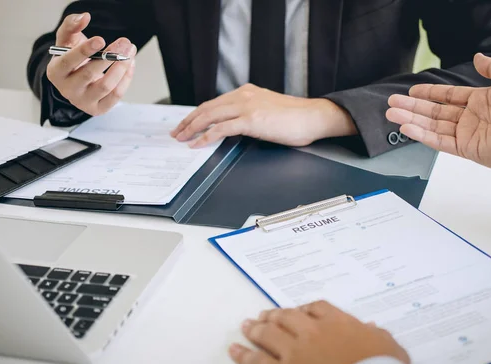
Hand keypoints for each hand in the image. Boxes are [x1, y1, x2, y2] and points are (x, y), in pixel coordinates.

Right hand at [46, 13, 136, 115]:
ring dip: (122, 67)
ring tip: (130, 51)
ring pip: (107, 86)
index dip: (85, 50)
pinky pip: (116, 95)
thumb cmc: (72, 59)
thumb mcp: (67, 40)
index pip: (69, 61)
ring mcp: (83, 102)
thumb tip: (84, 17)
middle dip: (111, 56)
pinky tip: (130, 64)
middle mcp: (67, 90)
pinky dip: (126, 78)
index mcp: (55, 72)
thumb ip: (71, 25)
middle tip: (125, 42)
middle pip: (90, 73)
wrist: (76, 81)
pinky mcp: (99, 109)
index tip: (101, 39)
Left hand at [171, 84, 356, 147]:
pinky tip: (197, 144)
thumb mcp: (268, 111)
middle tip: (176, 132)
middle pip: (207, 108)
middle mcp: (244, 95)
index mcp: (247, 92)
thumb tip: (237, 128)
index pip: (215, 103)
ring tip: (181, 138)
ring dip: (192, 128)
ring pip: (210, 116)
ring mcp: (247, 106)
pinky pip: (221, 129)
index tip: (187, 124)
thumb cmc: (297, 118)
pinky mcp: (251, 120)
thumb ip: (251, 115)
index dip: (198, 114)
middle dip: (188, 121)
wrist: (314, 117)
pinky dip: (206, 137)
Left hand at [229, 300, 410, 363]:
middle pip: (288, 318)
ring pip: (269, 334)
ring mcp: (295, 353)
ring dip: (257, 329)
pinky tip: (235, 350)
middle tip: (266, 315)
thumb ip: (376, 335)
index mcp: (338, 323)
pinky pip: (257, 362)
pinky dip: (243, 355)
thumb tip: (371, 328)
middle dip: (276, 316)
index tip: (299, 311)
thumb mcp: (389, 349)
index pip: (316, 308)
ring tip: (248, 326)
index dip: (305, 309)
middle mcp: (312, 333)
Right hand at [386, 53, 490, 168]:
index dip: (429, 92)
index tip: (412, 89)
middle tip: (392, 102)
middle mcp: (469, 117)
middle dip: (412, 106)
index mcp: (479, 100)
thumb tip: (477, 57)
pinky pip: (439, 141)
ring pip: (432, 126)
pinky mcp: (466, 149)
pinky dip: (422, 135)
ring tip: (392, 113)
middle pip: (433, 111)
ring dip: (411, 119)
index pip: (447, 96)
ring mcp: (466, 134)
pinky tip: (407, 127)